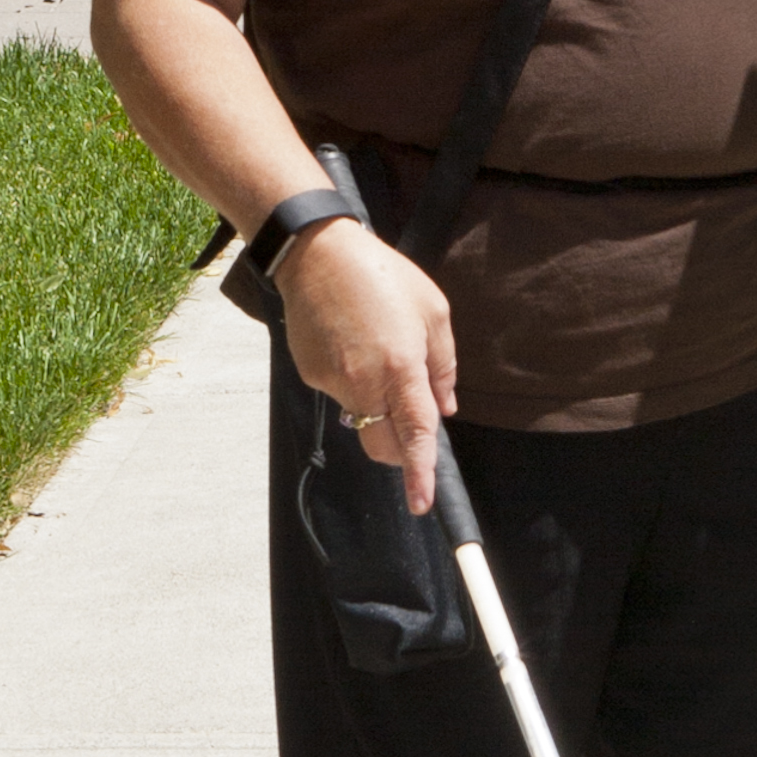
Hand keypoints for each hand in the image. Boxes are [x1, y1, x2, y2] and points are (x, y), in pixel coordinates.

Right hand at [274, 221, 459, 515]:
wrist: (317, 253)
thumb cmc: (383, 276)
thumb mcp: (434, 312)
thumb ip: (443, 366)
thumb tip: (445, 408)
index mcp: (401, 367)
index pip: (415, 434)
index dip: (420, 473)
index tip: (422, 504)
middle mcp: (363, 382)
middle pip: (383, 444)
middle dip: (401, 452)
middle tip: (413, 434)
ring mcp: (332, 381)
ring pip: (362, 415)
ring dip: (377, 401)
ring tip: (376, 346)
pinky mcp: (310, 374)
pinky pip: (340, 392)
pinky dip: (353, 380)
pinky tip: (351, 341)